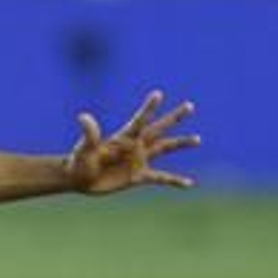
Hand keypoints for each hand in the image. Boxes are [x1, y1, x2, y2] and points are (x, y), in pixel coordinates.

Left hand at [66, 90, 198, 193]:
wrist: (80, 179)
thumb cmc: (79, 160)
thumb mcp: (84, 147)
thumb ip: (89, 133)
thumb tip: (83, 116)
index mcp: (124, 136)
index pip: (140, 120)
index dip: (149, 108)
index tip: (158, 93)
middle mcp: (135, 145)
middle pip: (159, 128)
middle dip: (174, 117)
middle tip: (190, 105)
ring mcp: (139, 159)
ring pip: (165, 148)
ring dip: (181, 143)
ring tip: (198, 139)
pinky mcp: (139, 176)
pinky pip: (161, 178)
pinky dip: (175, 181)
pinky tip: (189, 183)